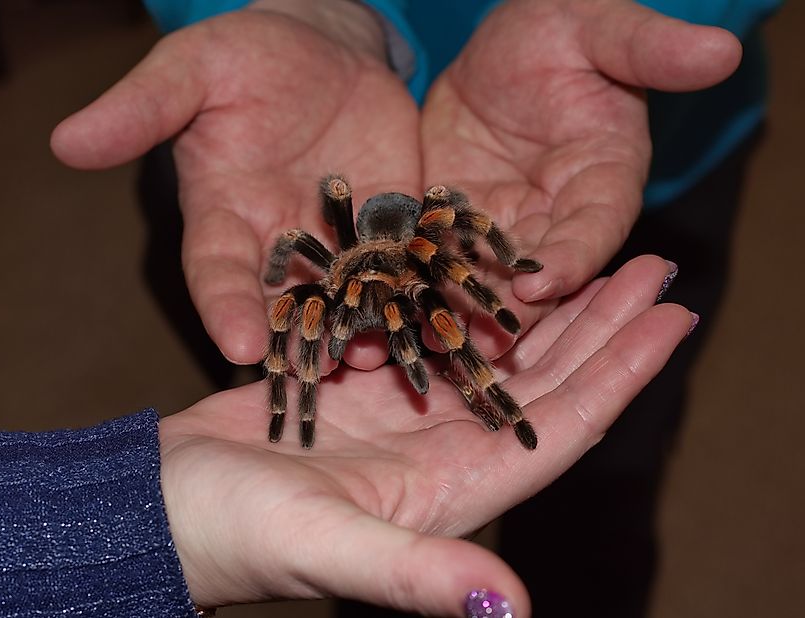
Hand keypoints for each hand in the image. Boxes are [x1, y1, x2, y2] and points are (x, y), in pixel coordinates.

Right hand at [50, 1, 419, 369]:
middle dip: (300, 342)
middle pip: (285, 306)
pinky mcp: (389, 228)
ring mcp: (339, 242)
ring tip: (379, 356)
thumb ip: (143, 108)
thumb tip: (65, 141)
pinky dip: (413, 291)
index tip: (238, 343)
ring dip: (362, 329)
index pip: (218, 273)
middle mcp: (280, 245)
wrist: (326, 52)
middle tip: (317, 376)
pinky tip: (429, 314)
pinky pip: (401, 267)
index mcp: (225, 217)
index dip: (226, 309)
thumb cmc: (247, 58)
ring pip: (347, 299)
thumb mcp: (194, 72)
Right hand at [158, 255, 693, 614]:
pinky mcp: (369, 382)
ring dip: (546, 305)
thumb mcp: (326, 548)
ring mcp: (410, 413)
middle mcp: (447, 449)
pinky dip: (470, 296)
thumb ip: (415, 574)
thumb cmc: (236, 533)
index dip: (624, 372)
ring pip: (498, 348)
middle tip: (652, 263)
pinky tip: (492, 263)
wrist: (167, 503)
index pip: (566, 424)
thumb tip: (510, 611)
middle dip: (603, 323)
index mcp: (457, 487)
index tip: (675, 316)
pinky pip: (437, 330)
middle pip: (547, 378)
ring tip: (588, 255)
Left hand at [420, 0, 740, 358]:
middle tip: (476, 337)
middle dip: (509, 306)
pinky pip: (440, 256)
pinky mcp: (457, 222)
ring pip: (487, 276)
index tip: (540, 281)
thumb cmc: (559, 32)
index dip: (571, 258)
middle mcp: (557, 217)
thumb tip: (721, 49)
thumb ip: (649, 47)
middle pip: (538, 272)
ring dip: (462, 305)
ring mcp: (503, 226)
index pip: (595, 229)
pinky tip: (396, 299)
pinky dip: (422, 278)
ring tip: (431, 333)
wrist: (500, 49)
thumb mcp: (600, 30)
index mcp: (605, 181)